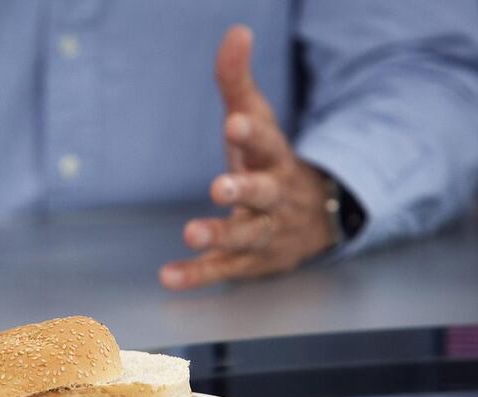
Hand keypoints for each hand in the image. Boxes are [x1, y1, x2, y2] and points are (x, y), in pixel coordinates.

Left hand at [160, 26, 335, 290]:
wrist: (315, 219)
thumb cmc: (273, 164)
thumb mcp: (258, 122)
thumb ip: (239, 83)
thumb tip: (235, 32)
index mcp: (275, 160)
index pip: (267, 143)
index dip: (251, 134)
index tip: (235, 122)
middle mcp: (275, 198)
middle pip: (264, 193)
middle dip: (244, 190)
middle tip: (220, 186)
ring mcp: (265, 233)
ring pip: (247, 236)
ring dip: (220, 235)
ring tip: (191, 233)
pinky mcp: (249, 262)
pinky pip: (223, 270)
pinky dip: (197, 275)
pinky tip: (169, 277)